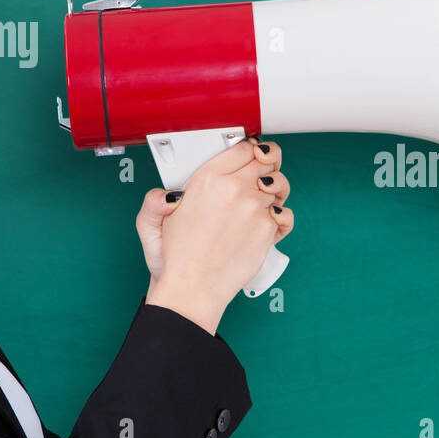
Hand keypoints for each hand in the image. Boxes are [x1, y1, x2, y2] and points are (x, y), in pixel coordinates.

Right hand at [139, 137, 293, 330]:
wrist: (192, 290)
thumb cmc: (177, 259)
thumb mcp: (153, 222)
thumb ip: (155, 201)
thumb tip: (166, 193)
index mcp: (207, 180)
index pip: (243, 148)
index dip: (250, 150)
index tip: (252, 154)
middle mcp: (233, 189)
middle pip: (266, 162)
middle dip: (265, 167)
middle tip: (260, 177)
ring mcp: (253, 208)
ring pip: (278, 185)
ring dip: (275, 191)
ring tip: (263, 200)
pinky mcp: (267, 229)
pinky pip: (285, 213)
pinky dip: (280, 216)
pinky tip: (269, 220)